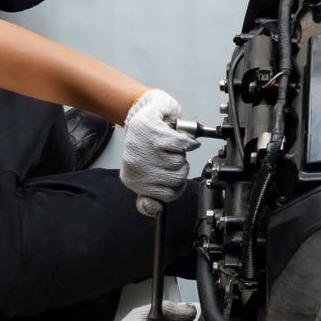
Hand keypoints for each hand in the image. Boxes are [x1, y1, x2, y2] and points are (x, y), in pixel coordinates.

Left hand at [121, 88, 198, 215]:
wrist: (141, 110)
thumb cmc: (146, 142)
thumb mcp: (145, 172)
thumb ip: (150, 195)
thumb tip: (155, 210)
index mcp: (133, 178)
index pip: (167, 196)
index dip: (176, 185)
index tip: (173, 175)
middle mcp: (136, 165)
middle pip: (176, 179)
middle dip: (180, 167)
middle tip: (172, 157)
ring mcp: (144, 148)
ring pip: (179, 162)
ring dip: (181, 153)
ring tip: (171, 146)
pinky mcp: (153, 132)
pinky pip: (181, 145)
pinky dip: (187, 142)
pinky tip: (181, 138)